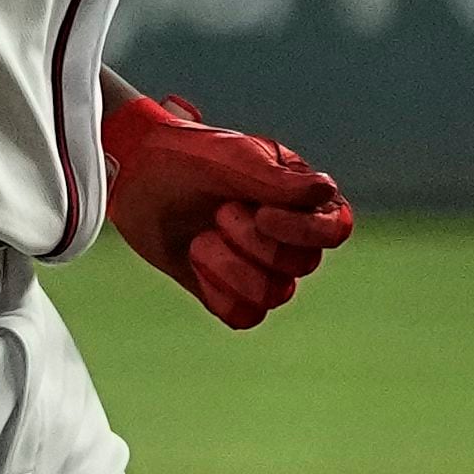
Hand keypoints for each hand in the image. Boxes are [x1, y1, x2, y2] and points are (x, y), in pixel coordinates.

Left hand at [105, 93, 354, 330]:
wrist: (138, 176)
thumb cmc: (191, 157)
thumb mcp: (235, 160)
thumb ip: (279, 181)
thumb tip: (326, 191)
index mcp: (301, 199)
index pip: (335, 229)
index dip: (303, 231)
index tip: (262, 213)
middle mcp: (289, 237)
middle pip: (301, 265)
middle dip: (251, 240)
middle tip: (220, 212)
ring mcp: (260, 268)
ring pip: (272, 294)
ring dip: (229, 266)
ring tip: (202, 237)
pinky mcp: (229, 292)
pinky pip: (244, 316)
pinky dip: (217, 291)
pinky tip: (197, 261)